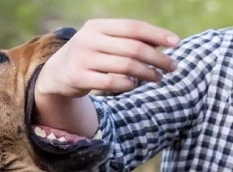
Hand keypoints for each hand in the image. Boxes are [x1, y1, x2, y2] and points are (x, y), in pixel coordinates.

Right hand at [34, 19, 180, 136]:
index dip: (157, 34)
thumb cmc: (88, 55)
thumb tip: (163, 44)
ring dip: (147, 73)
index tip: (177, 44)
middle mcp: (88, 40)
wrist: (56, 73)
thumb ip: (127, 40)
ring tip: (158, 77)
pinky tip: (134, 84)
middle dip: (157, 58)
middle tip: (173, 67)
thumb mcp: (103, 41)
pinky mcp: (79, 78)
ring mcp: (82, 59)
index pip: (133, 27)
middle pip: (133, 48)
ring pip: (126, 66)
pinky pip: (112, 82)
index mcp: (97, 26)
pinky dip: (128, 84)